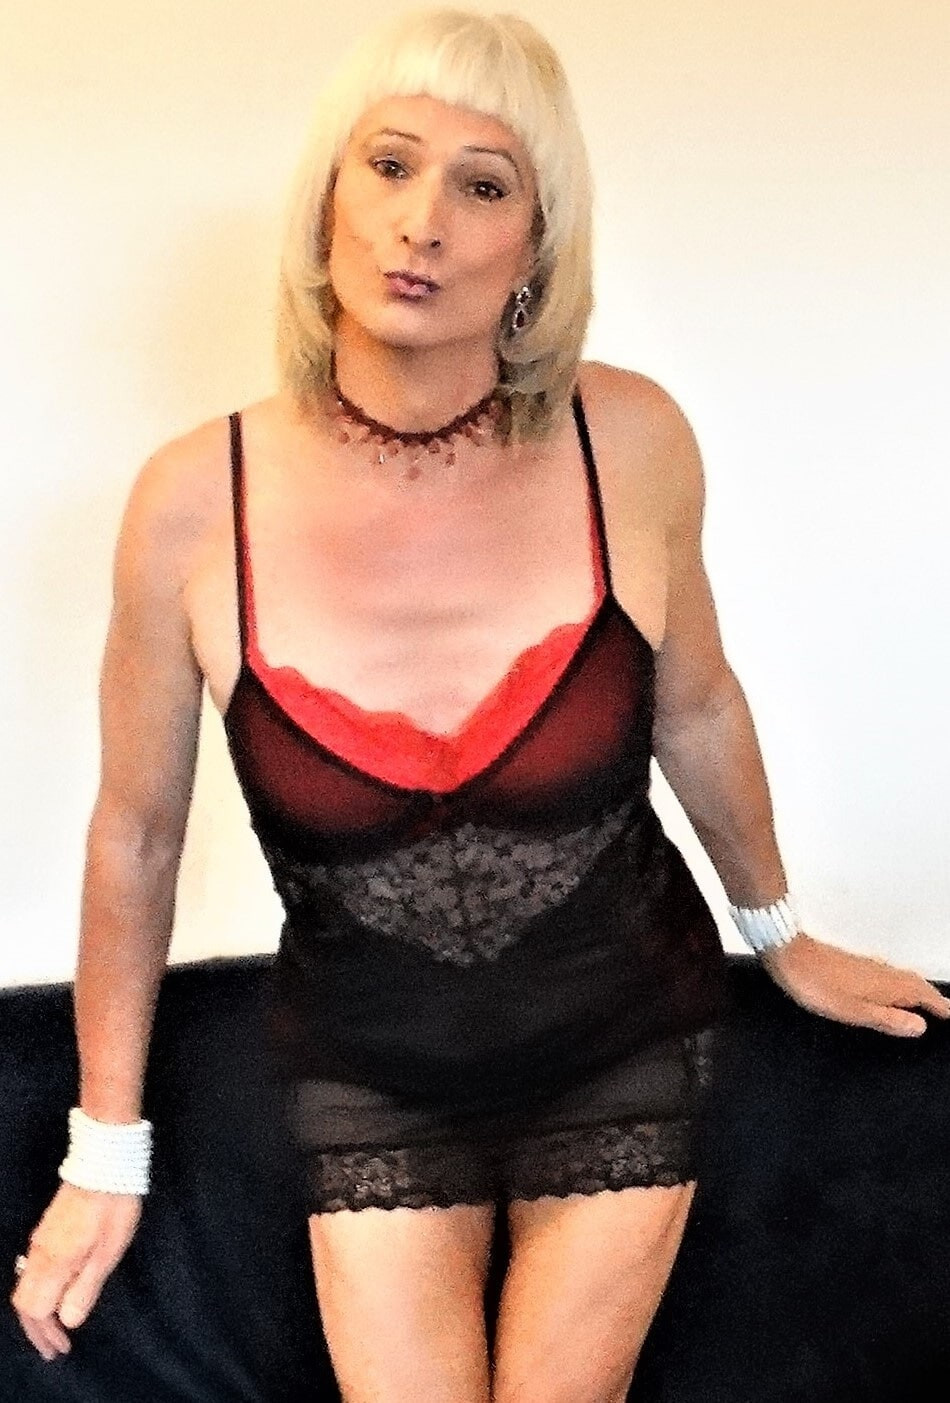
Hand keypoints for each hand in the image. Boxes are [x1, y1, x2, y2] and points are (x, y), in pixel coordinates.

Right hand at [10, 1182, 141, 1360]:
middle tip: (54, 1346)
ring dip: (37, 1311)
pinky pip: (33, 1270)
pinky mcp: (47, 1229)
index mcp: (53, 1263)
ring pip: (26, 1285)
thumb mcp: (108, 1252)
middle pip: (24, 1301)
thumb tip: (68, 1321)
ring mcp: (40, 1239)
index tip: (61, 1348)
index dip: (46, 1333)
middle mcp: (38, 1253)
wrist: (105, 1162)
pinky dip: (40, 1291)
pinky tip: (55, 1293)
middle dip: (36, 1328)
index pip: (34, 1310)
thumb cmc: (112, 1209)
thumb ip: (86, 1288)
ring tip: (55, 1326)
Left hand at [759, 933, 949, 1035]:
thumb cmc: (814, 982)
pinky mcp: (852, 964)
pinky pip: (886, 974)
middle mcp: (880, 971)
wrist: (788, 953)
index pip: (922, 995)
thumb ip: (886, 1018)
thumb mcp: (852, 1010)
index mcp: (885, 984)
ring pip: (901, 977)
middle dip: (931, 996)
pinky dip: (896, 983)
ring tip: (922, 1000)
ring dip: (915, 988)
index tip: (949, 1014)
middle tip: (943, 1008)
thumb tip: (918, 1026)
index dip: (937, 1006)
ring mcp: (866, 965)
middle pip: (915, 984)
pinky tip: (886, 989)